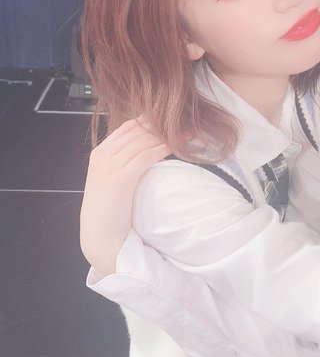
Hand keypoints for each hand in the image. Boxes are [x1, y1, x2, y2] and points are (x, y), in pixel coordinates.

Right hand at [80, 119, 169, 275]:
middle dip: (161, 125)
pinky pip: (146, 156)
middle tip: (184, 124)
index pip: (127, 127)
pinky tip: (175, 147)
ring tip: (184, 134)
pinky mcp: (120, 179)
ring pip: (142, 141)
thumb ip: (123, 160)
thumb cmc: (110, 209)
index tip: (170, 120)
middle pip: (136, 131)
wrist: (100, 236)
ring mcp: (109, 166)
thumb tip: (148, 145)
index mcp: (99, 153)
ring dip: (166, 135)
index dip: (150, 121)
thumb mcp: (112, 178)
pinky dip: (162, 149)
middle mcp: (102, 156)